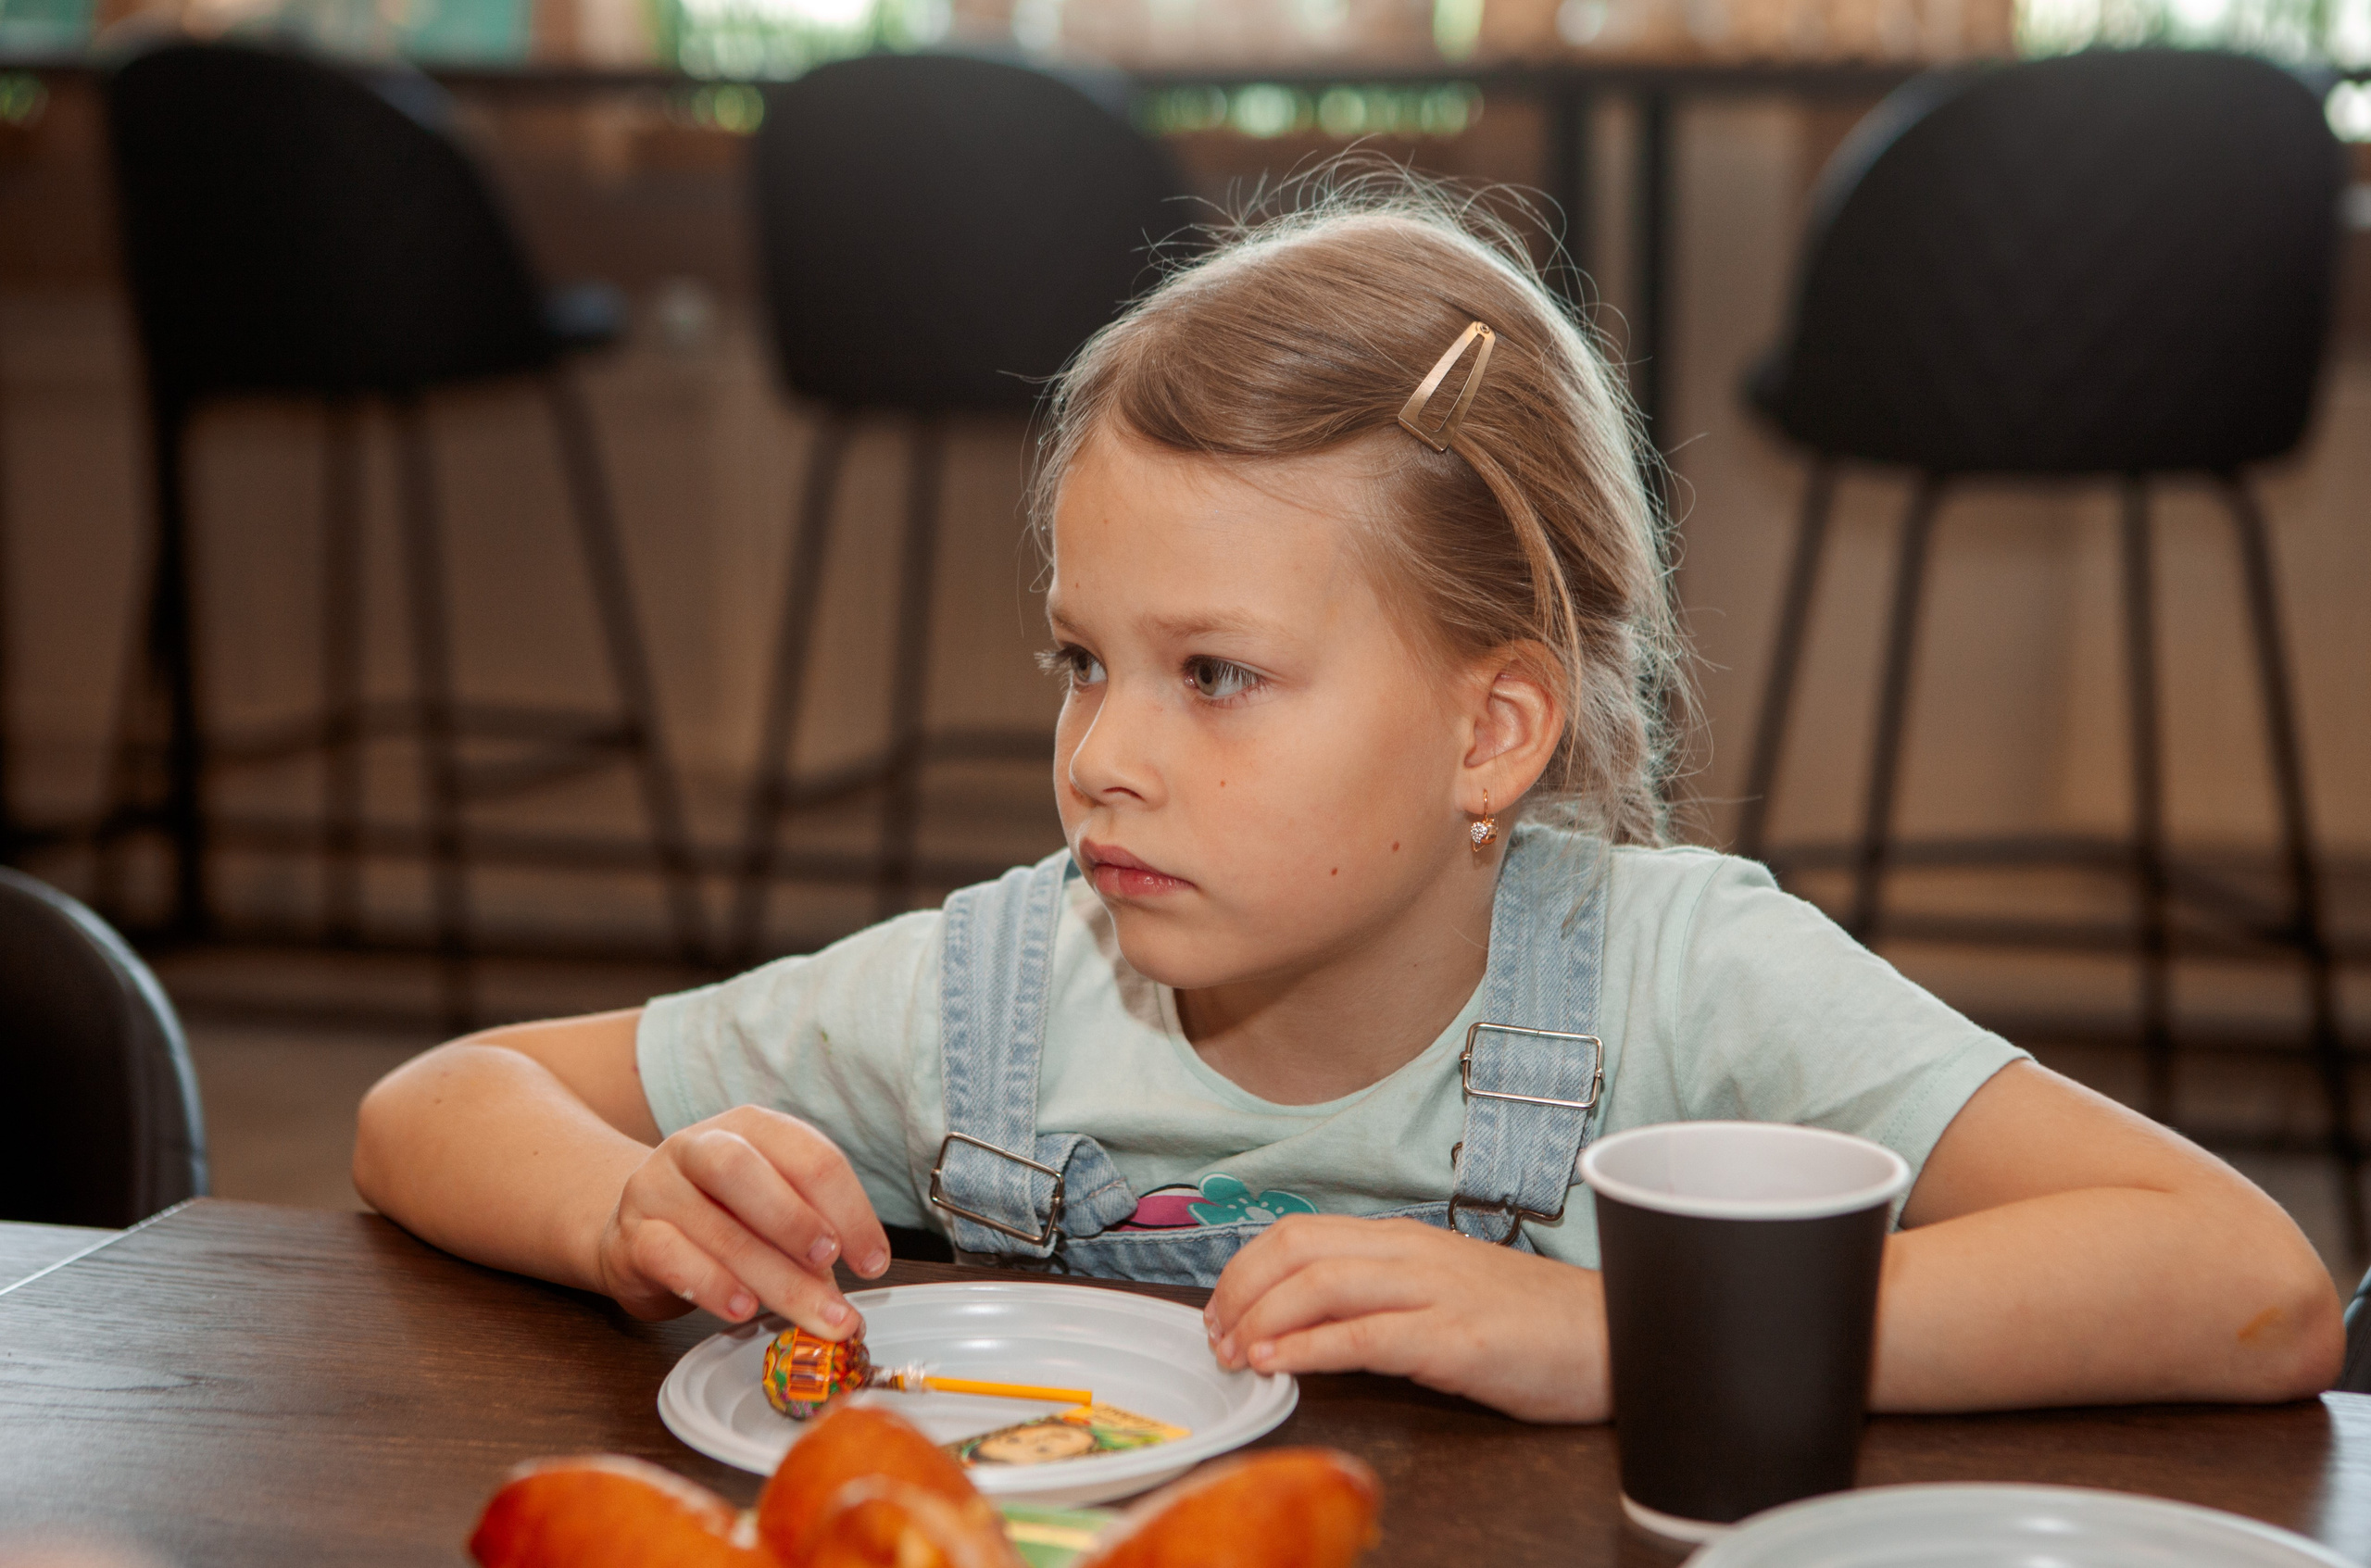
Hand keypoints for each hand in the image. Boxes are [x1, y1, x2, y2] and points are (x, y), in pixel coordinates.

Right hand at [593, 1105, 890, 1336]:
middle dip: (797, 1221)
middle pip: (745, 1172)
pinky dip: (712, 1285)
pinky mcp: (630, 1235)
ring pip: (715, 1225)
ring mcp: (657, 1187)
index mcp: (752, 1128)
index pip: (809, 1156)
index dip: (850, 1209)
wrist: (635, 1230)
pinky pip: (669, 1256)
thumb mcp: (771, 1212)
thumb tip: (852, 1295)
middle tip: (831, 1265)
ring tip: (809, 1314)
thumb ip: (810, 1240)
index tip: (873, 1261)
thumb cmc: (720, 1218)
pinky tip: (743, 1309)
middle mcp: (699, 1146)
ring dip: (772, 1277)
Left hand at [1203, 1214, 1610, 1421]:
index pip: (1300, 1233)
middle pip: (1296, 1248)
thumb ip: (1383, 1295)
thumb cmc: (1533, 1326)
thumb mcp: (1444, 1293)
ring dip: (1262, 1320)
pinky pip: (1367, 1335)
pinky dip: (1311, 1349)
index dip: (1245, 1269)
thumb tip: (1308, 1320)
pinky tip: (1281, 1365)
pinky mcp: (1457, 1339)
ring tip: (1235, 1354)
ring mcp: (1436, 1292)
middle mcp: (1413, 1253)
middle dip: (1239, 1291)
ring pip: (1320, 1283)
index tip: (1220, 1310)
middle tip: (1216, 1337)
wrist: (1619, 1338)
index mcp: (1405, 1239)